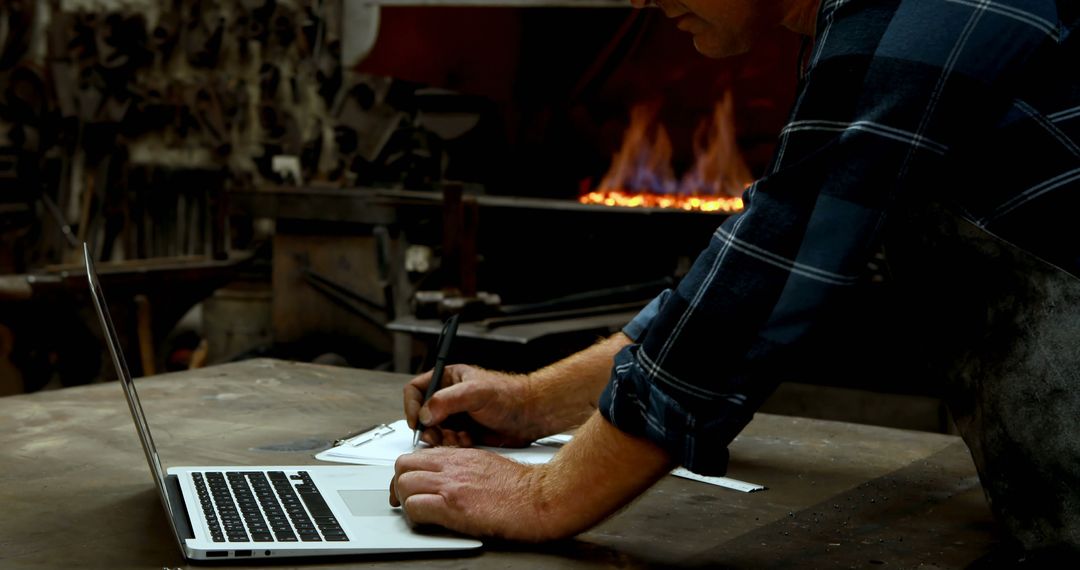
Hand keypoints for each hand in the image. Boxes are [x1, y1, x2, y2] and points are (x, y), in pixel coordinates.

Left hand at [389, 447, 561, 541]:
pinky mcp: (454, 506)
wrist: (541, 497)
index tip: (411, 485)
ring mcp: (452, 485)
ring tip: (417, 512)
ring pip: (404, 483)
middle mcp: (453, 466)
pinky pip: (416, 507)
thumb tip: (451, 479)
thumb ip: (466, 468)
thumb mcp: (489, 465)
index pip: (418, 455)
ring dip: (405, 500)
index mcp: (461, 456)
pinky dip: (415, 516)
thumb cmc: (524, 487)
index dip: (409, 472)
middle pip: (403, 465)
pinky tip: (427, 521)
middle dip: (400, 483)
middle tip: (405, 499)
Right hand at [403, 364, 544, 447]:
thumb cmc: (509, 396)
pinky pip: (448, 443)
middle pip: (422, 415)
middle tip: (436, 436)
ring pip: (435, 431)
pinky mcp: (465, 432)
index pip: (415, 390)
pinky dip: (455, 445)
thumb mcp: (476, 392)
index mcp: (448, 379)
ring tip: (458, 439)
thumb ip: (447, 400)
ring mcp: (457, 416)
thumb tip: (425, 414)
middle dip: (428, 428)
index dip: (411, 405)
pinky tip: (469, 441)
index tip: (417, 421)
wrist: (530, 416)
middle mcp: (449, 397)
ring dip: (442, 439)